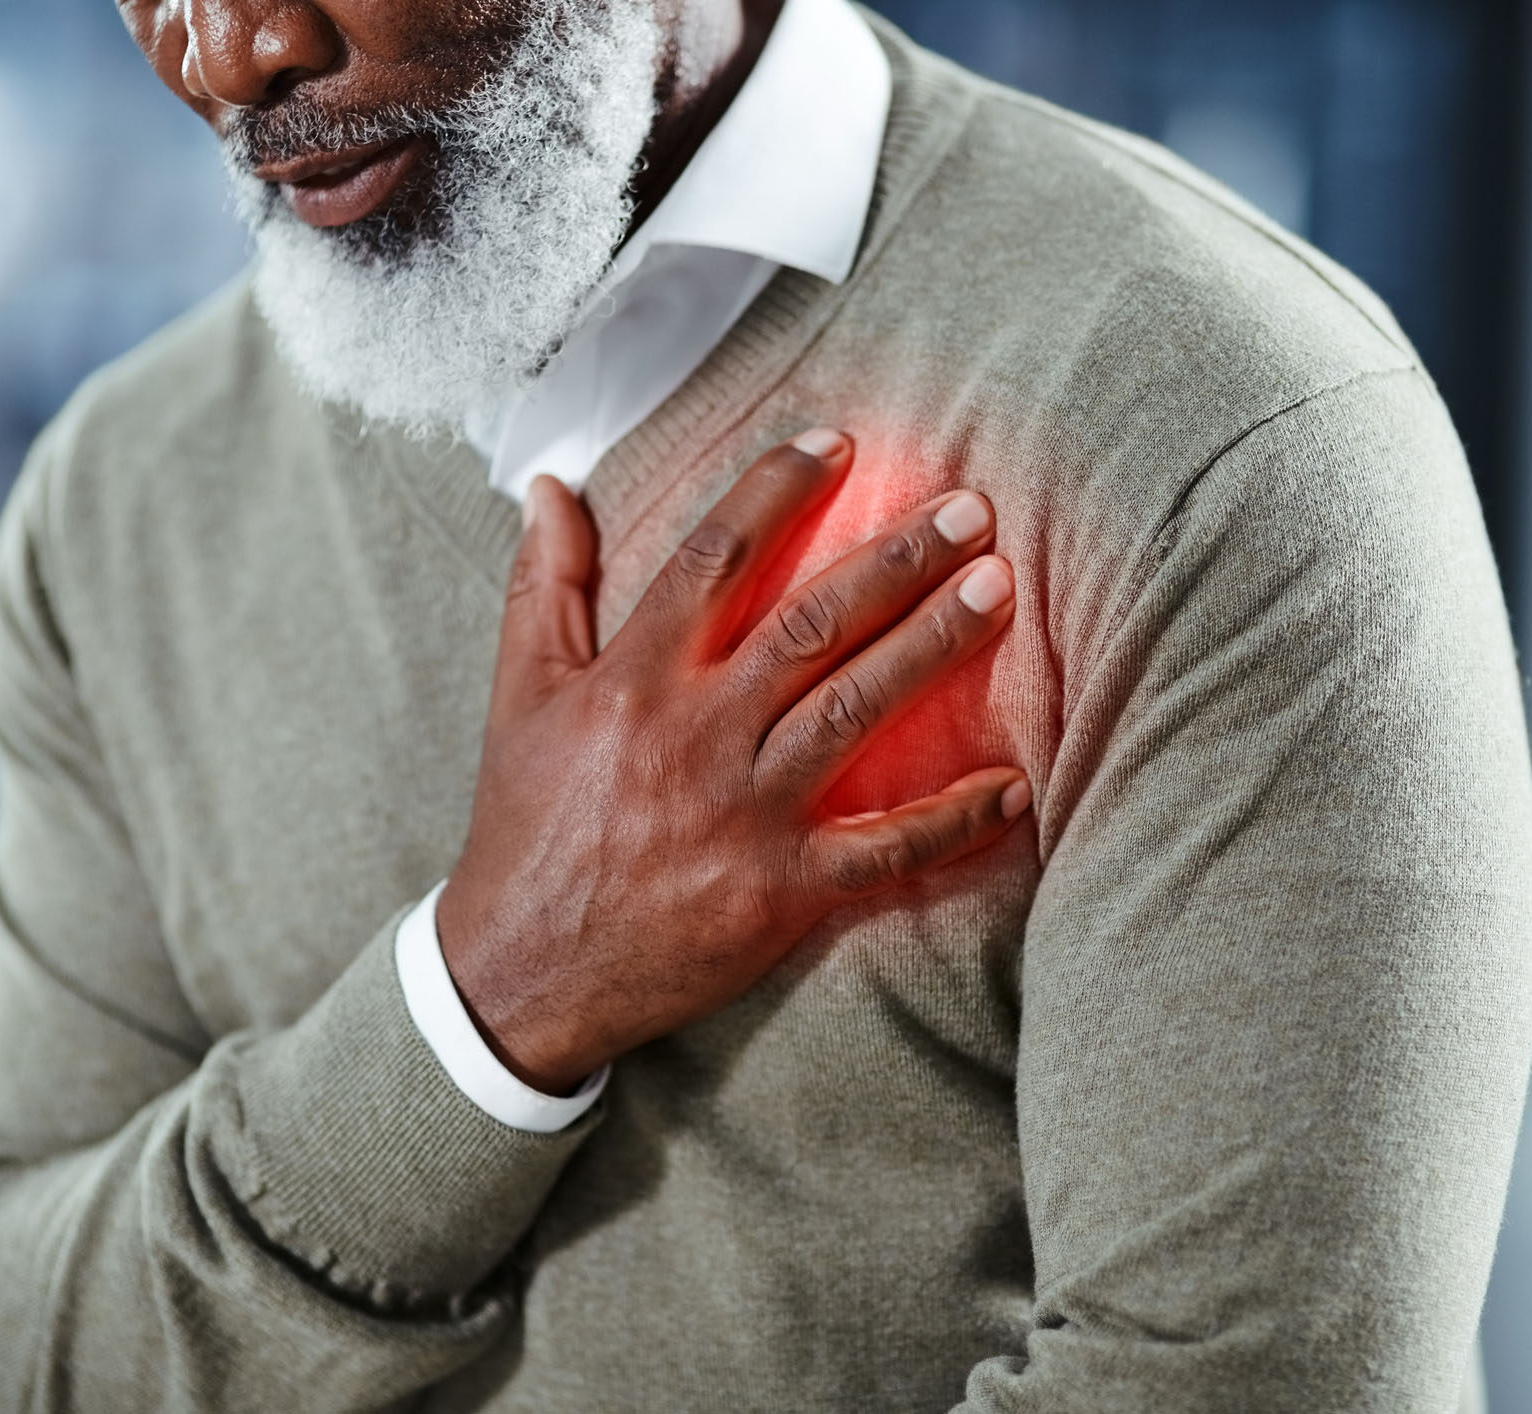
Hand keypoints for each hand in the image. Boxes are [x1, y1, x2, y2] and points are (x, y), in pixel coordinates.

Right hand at [436, 430, 1030, 1093]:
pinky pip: (882, 850)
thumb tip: (551, 486)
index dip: (780, 488)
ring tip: (999, 588)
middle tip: (971, 509)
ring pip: (854, 711)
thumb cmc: (526, 823)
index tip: (840, 441)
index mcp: (635, 677)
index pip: (716, 555)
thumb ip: (543, 584)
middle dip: (896, 560)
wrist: (522, 970)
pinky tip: (1013, 785)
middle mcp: (695, 733)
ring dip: (932, 646)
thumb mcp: (518, 694)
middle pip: (809, 625)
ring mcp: (743, 812)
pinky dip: (951, 820)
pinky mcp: (780, 891)